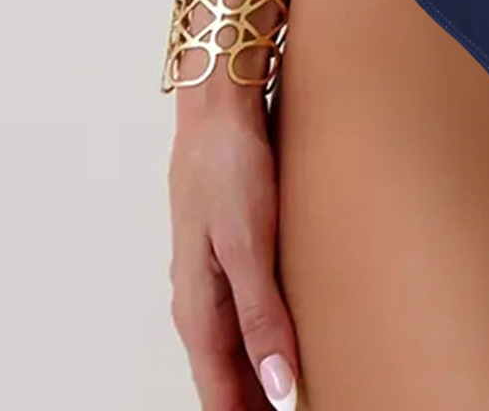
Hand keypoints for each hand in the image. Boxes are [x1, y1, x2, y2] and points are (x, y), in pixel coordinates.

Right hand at [169, 86, 300, 410]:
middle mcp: (200, 300)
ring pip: (234, 347)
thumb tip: (278, 390)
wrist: (219, 107)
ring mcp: (213, 275)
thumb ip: (262, 317)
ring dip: (256, 377)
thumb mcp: (248, 245)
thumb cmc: (228, 167)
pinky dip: (262, 339)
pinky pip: (244, 313)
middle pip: (225, 375)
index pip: (218, 391)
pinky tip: (285, 339)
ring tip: (291, 397)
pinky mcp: (232, 251)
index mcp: (197, 308)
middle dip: (250, 404)